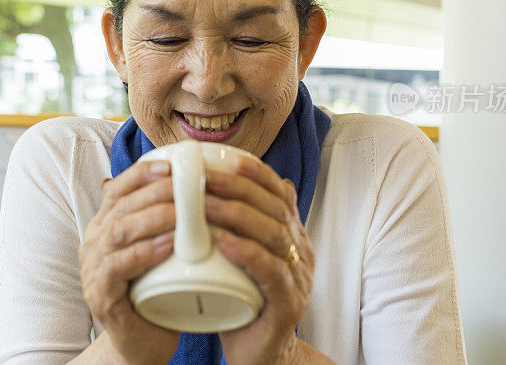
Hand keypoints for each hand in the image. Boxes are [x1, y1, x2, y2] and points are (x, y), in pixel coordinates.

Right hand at [79, 160, 179, 364]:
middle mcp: (94, 242)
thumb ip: (168, 220)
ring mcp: (94, 268)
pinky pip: (118, 266)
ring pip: (119, 230)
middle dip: (157, 192)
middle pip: (123, 205)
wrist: (142, 342)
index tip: (173, 164)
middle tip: (189, 187)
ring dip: (153, 218)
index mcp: (106, 225)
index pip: (120, 188)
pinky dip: (144, 252)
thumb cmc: (156, 290)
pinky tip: (168, 246)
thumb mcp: (160, 248)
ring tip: (183, 213)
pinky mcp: (100, 295)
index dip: (144, 172)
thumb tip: (202, 183)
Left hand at [204, 156, 313, 364]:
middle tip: (206, 178)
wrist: (260, 355)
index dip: (258, 174)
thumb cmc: (242, 301)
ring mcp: (299, 278)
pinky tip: (224, 243)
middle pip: (275, 208)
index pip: (280, 194)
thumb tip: (213, 187)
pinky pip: (272, 272)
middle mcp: (301, 251)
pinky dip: (247, 253)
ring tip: (205, 205)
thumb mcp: (240, 257)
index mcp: (292, 235)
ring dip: (237, 216)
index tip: (229, 160)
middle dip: (240, 188)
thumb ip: (234, 227)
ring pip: (274, 235)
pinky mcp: (289, 304)